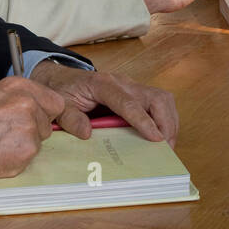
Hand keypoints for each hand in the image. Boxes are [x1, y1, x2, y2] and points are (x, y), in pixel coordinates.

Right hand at [0, 76, 65, 185]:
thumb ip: (20, 100)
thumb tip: (39, 110)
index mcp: (21, 87)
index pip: (55, 102)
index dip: (45, 113)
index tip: (36, 119)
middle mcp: (29, 104)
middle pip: (48, 123)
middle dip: (34, 130)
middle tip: (7, 134)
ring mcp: (29, 128)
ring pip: (39, 142)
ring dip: (24, 145)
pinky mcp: (26, 151)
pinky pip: (30, 158)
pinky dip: (16, 159)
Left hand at [30, 59, 178, 146]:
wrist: (62, 78)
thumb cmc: (63, 91)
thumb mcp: (59, 105)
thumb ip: (69, 118)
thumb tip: (87, 133)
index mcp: (102, 84)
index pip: (129, 103)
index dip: (144, 121)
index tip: (156, 139)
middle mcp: (122, 83)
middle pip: (156, 98)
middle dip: (166, 123)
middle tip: (166, 150)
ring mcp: (132, 87)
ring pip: (162, 100)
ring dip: (169, 123)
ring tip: (167, 148)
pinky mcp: (136, 95)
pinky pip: (159, 105)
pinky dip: (165, 121)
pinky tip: (161, 139)